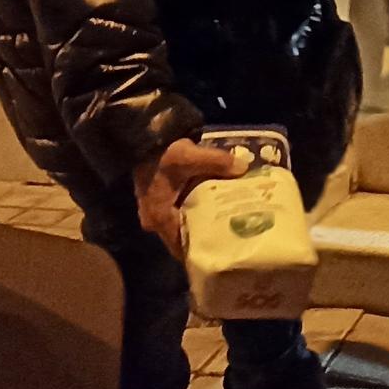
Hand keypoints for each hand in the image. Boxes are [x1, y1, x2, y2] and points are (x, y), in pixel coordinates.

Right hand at [136, 139, 245, 257]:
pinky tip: (217, 209)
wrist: (144, 137)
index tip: (226, 251)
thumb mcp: (188, 155)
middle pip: (184, 239)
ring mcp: (156, 212)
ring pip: (184, 227)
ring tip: (230, 225)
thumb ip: (217, 161)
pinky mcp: (162, 202)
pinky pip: (182, 215)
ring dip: (202, 226)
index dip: (202, 251)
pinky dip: (197, 214)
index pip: (181, 247)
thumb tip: (244, 168)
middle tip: (233, 238)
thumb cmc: (162, 152)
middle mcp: (155, 221)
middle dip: (206, 239)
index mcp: (159, 217)